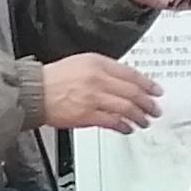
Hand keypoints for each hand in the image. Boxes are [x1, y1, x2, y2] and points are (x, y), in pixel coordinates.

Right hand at [40, 52, 163, 132]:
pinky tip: (128, 128)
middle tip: (154, 108)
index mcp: (97, 63)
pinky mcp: (87, 115)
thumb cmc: (54, 79)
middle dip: (147, 103)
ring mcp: (93, 98)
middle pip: (132, 92)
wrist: (35, 91)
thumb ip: (104, 70)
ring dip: (139, 116)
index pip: (130, 74)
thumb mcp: (81, 63)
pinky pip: (112, 121)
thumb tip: (123, 81)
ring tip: (145, 121)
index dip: (147, 84)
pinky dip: (123, 126)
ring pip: (126, 108)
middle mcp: (98, 79)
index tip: (156, 90)